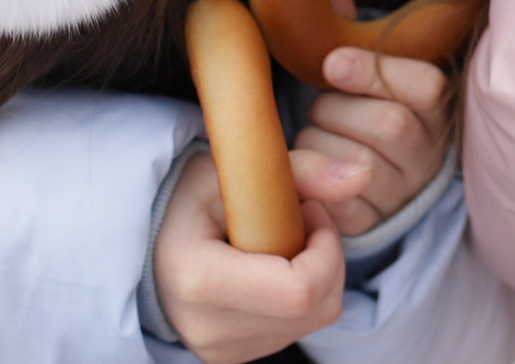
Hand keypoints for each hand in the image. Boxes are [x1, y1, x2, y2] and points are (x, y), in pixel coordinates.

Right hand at [151, 149, 363, 362]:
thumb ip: (304, 170)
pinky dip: (302, 295)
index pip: (299, 291)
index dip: (324, 248)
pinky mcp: (232, 357)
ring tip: (281, 240)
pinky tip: (273, 267)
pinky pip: (297, 328)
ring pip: (314, 319)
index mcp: (200, 280)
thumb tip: (362, 174)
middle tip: (300, 218)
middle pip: (316, 308)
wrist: (151, 240)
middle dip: (327, 257)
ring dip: (317, 275)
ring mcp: (220, 351)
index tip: (308, 209)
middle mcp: (207, 330)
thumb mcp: (239, 170)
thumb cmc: (192, 197)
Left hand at [298, 0, 452, 235]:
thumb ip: (349, 27)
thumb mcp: (364, 70)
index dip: (375, 72)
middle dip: (337, 110)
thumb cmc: (360, 107)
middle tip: (321, 103)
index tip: (332, 63)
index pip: (423, 85)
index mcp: (436, 104)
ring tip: (316, 136)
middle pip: (386, 125)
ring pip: (352, 163)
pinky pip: (332, 202)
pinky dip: (306, 180)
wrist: (370, 178)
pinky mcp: (368, 222)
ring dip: (316, 144)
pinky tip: (308, 165)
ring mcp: (401, 191)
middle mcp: (428, 150)